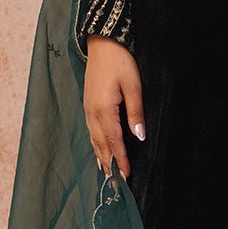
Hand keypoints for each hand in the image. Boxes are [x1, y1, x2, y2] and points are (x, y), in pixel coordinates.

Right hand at [84, 34, 144, 178]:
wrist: (102, 43)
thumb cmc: (120, 62)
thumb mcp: (133, 86)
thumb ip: (136, 112)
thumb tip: (139, 136)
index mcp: (104, 110)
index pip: (114, 142)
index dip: (120, 160)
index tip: (126, 176)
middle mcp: (92, 113)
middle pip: (101, 145)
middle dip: (109, 164)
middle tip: (116, 185)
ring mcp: (87, 109)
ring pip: (94, 139)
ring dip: (101, 157)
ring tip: (107, 174)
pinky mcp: (87, 104)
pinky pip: (90, 131)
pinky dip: (95, 144)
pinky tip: (99, 151)